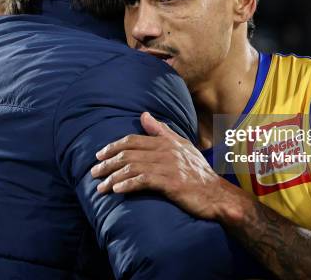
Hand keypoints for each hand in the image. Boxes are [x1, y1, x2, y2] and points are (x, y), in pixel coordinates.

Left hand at [91, 112, 233, 220]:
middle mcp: (166, 151)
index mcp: (166, 142)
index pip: (133, 140)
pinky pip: (144, 181)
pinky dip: (128, 185)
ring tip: (101, 187)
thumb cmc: (198, 172)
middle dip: (108, 163)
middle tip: (94, 172)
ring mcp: (168, 167)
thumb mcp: (182, 146)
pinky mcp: (171, 183)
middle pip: (129, 153)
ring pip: (132, 168)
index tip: (99, 155)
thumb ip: (162, 131)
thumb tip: (144, 115)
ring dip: (113, 177)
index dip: (113, 147)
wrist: (216, 194)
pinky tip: (117, 190)